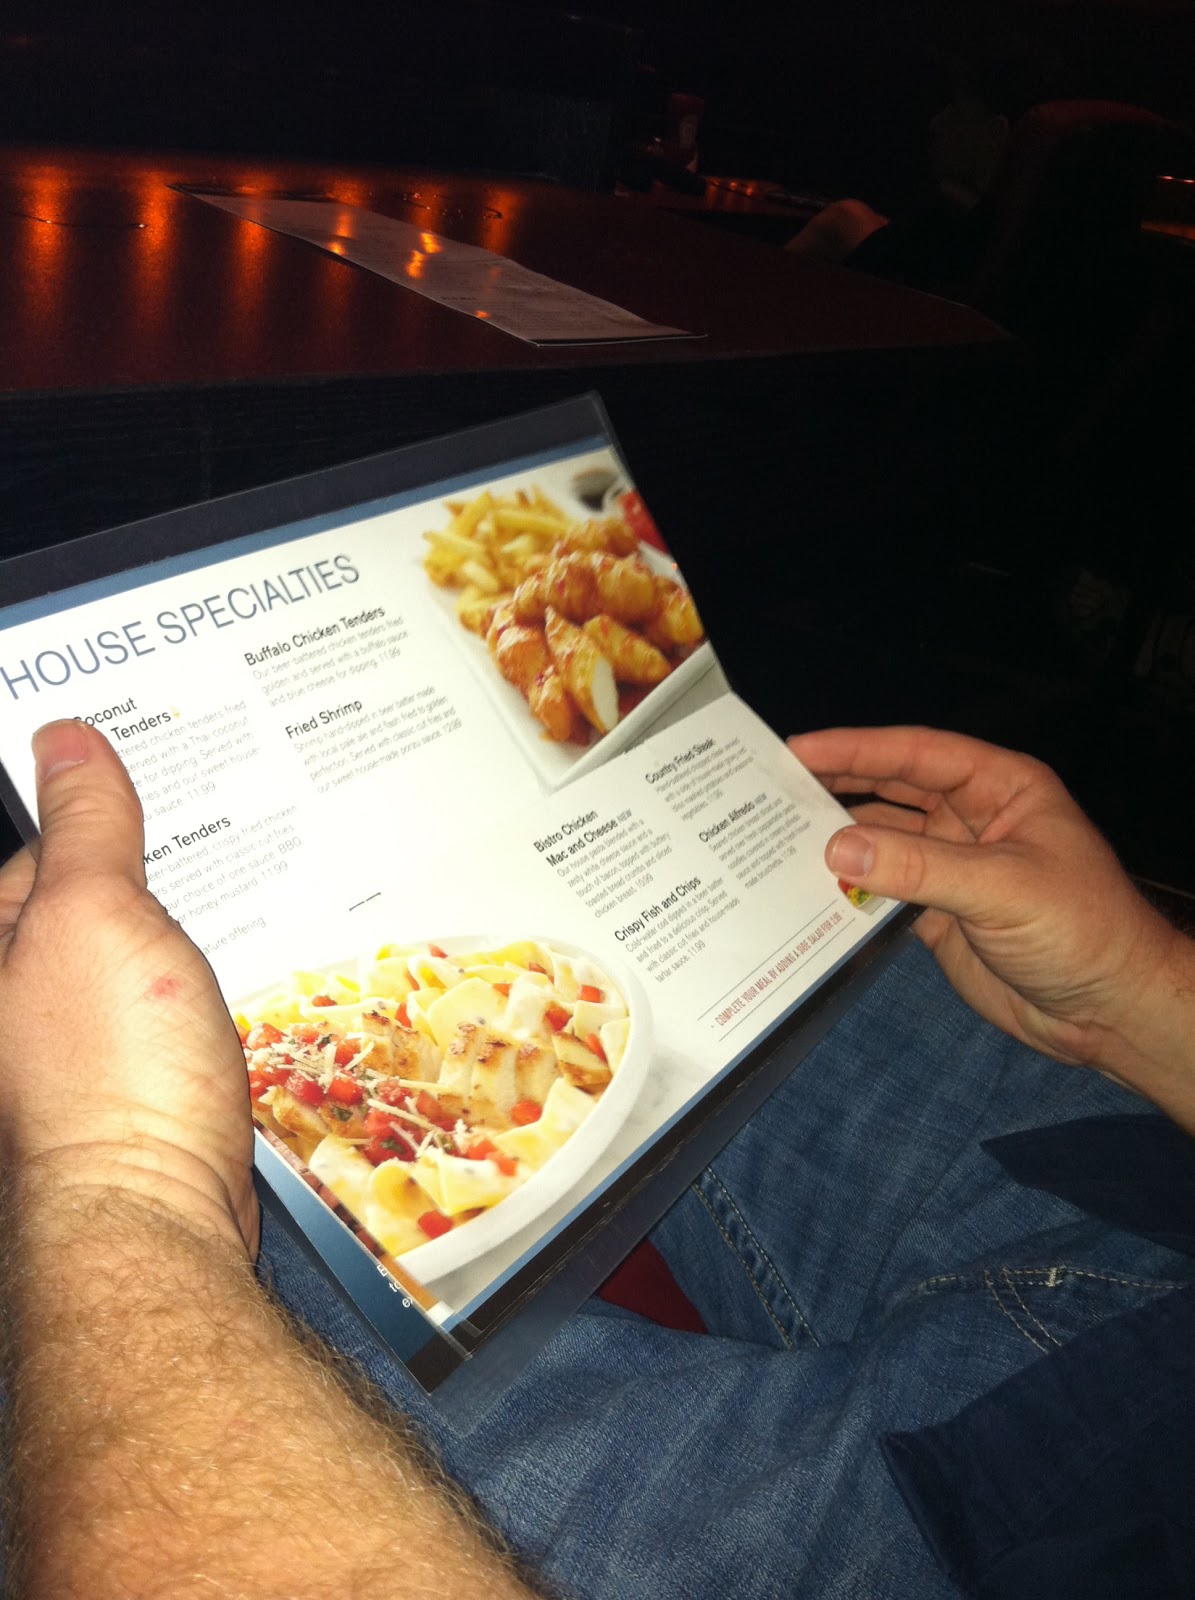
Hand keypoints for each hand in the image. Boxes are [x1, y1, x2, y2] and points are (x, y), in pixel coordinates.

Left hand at [0, 721, 255, 1253]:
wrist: (154, 1213)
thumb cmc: (108, 1078)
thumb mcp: (96, 915)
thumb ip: (86, 822)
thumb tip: (65, 738)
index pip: (46, 838)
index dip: (110, 808)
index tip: (173, 776)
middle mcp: (13, 989)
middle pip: (92, 890)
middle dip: (156, 872)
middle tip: (220, 853)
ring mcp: (63, 1033)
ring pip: (133, 944)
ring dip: (185, 928)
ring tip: (230, 920)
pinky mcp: (117, 1068)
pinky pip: (159, 995)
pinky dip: (197, 981)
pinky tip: (229, 980)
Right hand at [788, 726, 1186, 1078]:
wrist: (1109, 1011)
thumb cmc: (1080, 929)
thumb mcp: (1002, 887)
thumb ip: (918, 867)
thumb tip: (835, 847)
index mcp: (1000, 788)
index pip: (917, 755)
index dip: (857, 749)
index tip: (798, 748)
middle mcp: (970, 819)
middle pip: (891, 791)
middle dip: (836, 786)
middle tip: (769, 785)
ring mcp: (952, 868)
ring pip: (882, 842)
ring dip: (836, 840)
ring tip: (772, 835)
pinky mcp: (937, 916)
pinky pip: (883, 893)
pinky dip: (847, 891)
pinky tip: (804, 888)